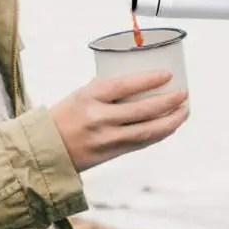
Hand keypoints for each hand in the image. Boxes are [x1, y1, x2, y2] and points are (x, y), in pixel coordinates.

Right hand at [50, 71, 188, 171]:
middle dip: (168, 102)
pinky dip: (159, 134)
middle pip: (142, 110)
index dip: (149, 79)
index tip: (167, 74)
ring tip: (184, 111)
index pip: (124, 85)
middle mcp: (98, 118)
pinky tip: (170, 126)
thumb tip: (142, 83)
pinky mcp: (111, 154)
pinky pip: (141, 143)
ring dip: (170, 121)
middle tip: (183, 93)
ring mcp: (105, 139)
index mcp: (89, 96)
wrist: (45, 149)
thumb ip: (108, 91)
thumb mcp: (82, 95)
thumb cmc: (65, 116)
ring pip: (147, 130)